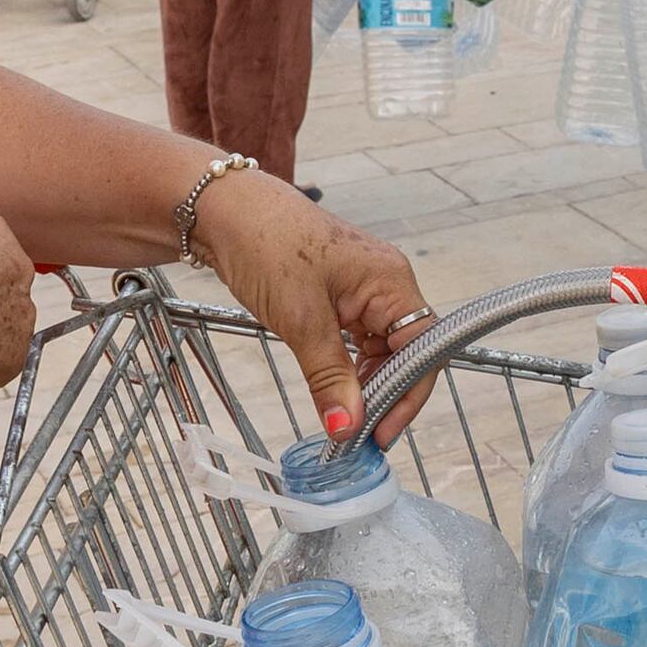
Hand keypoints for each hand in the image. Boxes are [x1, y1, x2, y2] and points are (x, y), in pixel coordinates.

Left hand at [191, 170, 439, 437]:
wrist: (223, 211)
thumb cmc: (266, 245)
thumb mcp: (300, 320)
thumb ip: (330, 377)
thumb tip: (347, 428)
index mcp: (391, 281)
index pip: (423, 348)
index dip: (408, 395)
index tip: (381, 434)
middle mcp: (387, 283)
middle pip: (406, 353)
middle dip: (386, 396)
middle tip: (357, 435)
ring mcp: (364, 289)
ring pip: (382, 350)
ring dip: (366, 386)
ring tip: (343, 420)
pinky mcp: (340, 295)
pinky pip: (359, 340)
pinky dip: (349, 368)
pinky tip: (334, 390)